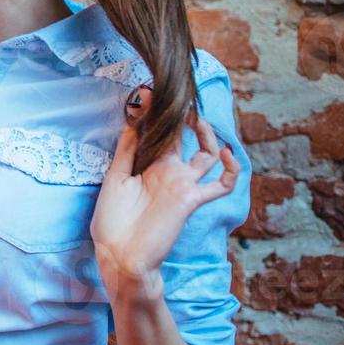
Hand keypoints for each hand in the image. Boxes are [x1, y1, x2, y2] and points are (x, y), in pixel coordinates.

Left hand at [90, 91, 240, 295]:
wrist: (118, 255)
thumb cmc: (112, 221)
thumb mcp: (115, 178)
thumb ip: (126, 150)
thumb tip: (132, 118)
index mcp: (149, 166)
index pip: (160, 133)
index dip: (158, 113)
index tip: (149, 90)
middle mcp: (169, 172)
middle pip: (184, 138)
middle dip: (184, 117)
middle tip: (180, 94)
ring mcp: (183, 185)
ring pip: (207, 155)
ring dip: (208, 136)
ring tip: (199, 119)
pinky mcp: (191, 200)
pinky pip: (222, 185)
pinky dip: (231, 170)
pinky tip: (225, 153)